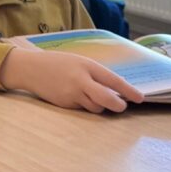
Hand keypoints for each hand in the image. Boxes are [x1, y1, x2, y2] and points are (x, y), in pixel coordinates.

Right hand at [0, 48, 144, 112]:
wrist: (30, 68)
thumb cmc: (58, 63)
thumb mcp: (79, 62)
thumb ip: (95, 74)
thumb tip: (115, 89)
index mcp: (87, 66)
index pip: (113, 80)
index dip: (128, 90)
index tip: (140, 98)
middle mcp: (81, 81)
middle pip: (106, 99)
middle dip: (118, 105)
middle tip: (122, 106)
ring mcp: (72, 95)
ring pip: (95, 107)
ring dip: (100, 106)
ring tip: (94, 97)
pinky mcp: (64, 105)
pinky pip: (82, 109)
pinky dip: (85, 105)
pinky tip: (77, 96)